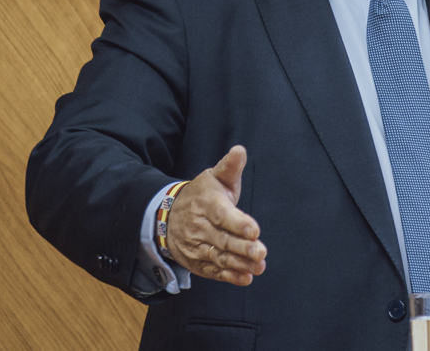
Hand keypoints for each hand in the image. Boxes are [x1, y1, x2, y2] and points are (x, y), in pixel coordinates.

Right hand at [165, 145, 266, 285]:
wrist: (168, 215)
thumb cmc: (202, 194)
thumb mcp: (214, 177)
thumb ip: (230, 167)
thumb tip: (240, 150)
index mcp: (207, 204)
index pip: (223, 215)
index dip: (238, 223)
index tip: (255, 230)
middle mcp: (200, 227)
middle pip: (222, 239)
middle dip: (242, 248)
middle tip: (261, 252)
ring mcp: (197, 246)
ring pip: (219, 257)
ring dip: (239, 264)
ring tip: (258, 267)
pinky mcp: (196, 261)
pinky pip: (213, 271)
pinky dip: (229, 276)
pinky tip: (245, 278)